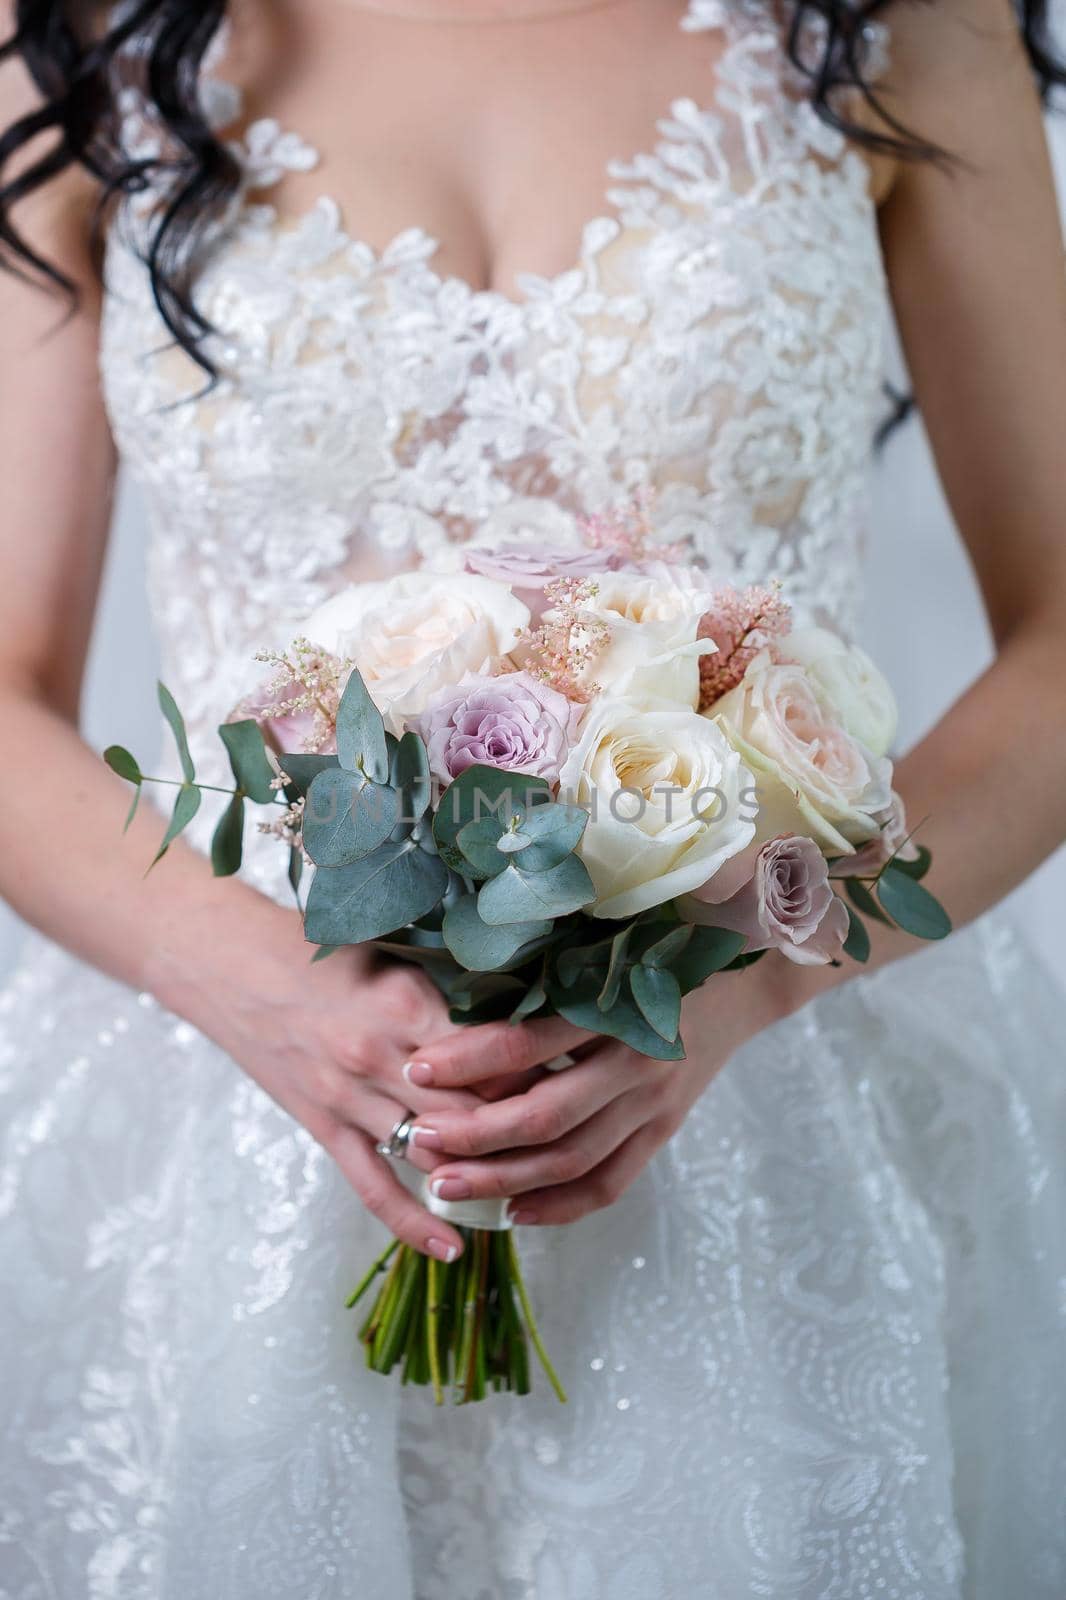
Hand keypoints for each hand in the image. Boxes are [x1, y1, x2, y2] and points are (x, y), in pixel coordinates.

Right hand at [154, 889, 592, 1257]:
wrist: (231, 967)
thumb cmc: (320, 948)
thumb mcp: (393, 948)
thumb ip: (454, 978)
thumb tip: (533, 992)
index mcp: (405, 1005)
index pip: (492, 1054)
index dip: (538, 1070)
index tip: (579, 1075)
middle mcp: (379, 1059)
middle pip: (471, 1111)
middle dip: (522, 1129)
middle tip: (573, 1137)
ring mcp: (349, 1100)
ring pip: (431, 1152)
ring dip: (482, 1173)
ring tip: (535, 1189)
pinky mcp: (324, 1129)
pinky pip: (373, 1189)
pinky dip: (415, 1221)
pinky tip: (454, 1246)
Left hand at [405, 964, 795, 1224]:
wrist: (741, 983)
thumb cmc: (656, 955)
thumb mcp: (603, 954)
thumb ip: (543, 981)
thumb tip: (458, 1013)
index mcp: (614, 1009)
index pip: (528, 1041)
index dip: (467, 1059)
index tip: (417, 1069)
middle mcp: (636, 1062)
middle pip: (543, 1115)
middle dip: (472, 1133)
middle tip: (415, 1137)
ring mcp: (654, 1105)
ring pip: (570, 1159)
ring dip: (502, 1179)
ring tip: (444, 1184)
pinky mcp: (663, 1132)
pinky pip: (609, 1183)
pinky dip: (559, 1206)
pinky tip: (513, 1212)